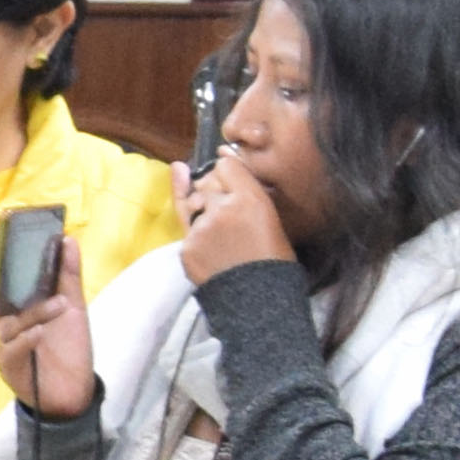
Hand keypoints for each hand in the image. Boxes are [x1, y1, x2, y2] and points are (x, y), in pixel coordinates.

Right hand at [0, 224, 95, 417]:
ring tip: (60, 305)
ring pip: (12, 324)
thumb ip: (68, 276)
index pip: (11, 281)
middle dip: (22, 283)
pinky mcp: (9, 366)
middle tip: (44, 267)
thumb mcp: (73, 308)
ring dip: (36, 313)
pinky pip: (11, 349)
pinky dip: (25, 339)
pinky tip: (40, 332)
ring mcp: (6, 345)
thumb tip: (68, 239)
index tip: (25, 240)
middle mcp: (9, 324)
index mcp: (20, 307)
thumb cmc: (70, 347)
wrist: (74, 391)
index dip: (16, 262)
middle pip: (8, 301)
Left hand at [181, 154, 291, 281]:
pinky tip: (214, 251)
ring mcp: (201, 228)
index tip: (233, 187)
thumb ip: (242, 187)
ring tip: (223, 237)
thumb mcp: (270, 217)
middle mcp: (223, 208)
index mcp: (250, 199)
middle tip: (229, 217)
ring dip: (202, 213)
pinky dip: (197, 237)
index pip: (225, 165)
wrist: (260, 302)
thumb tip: (208, 157)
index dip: (228, 176)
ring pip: (193, 204)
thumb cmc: (272, 259)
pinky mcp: (187, 247)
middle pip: (205, 182)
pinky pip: (187, 231)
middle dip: (212, 192)